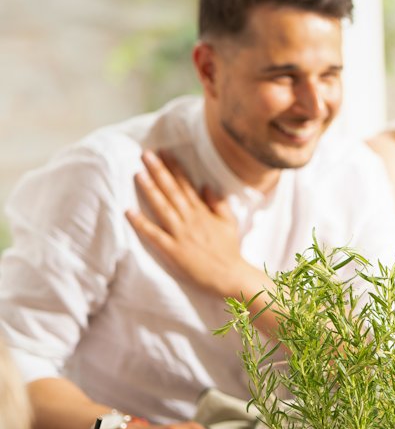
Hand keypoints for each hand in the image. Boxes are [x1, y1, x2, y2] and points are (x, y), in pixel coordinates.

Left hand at [125, 150, 267, 301]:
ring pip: (163, 208)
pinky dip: (141, 223)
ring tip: (138, 174)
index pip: (186, 185)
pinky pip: (154, 234)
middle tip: (146, 154)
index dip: (174, 167)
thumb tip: (206, 186)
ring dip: (150, 190)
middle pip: (173, 191)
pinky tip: (129, 211)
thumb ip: (218, 204)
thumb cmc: (229, 251)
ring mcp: (181, 234)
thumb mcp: (229, 223)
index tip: (164, 152)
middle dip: (159, 171)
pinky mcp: (173, 250)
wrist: (231, 276)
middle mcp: (191, 220)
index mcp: (203, 213)